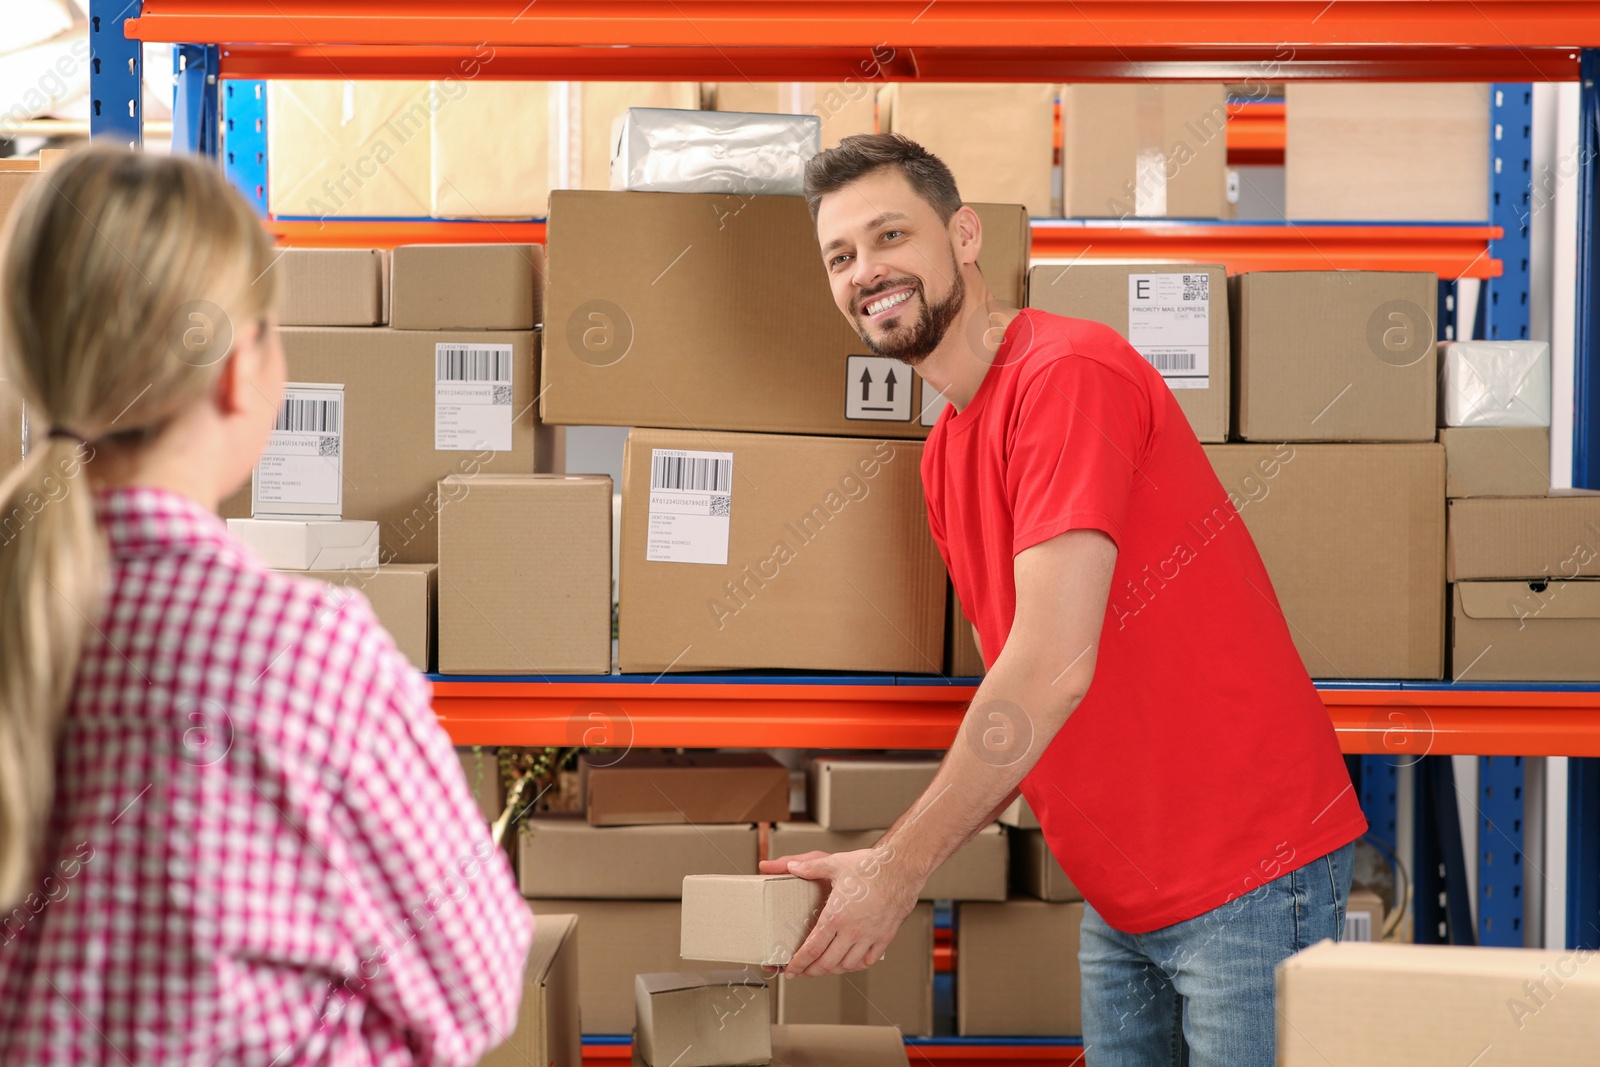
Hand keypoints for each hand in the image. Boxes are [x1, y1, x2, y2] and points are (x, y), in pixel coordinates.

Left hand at [758, 847, 920, 976]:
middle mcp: (852, 931)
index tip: (790, 970)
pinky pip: (869, 960)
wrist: (901, 868)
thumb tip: (792, 867)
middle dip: (811, 971)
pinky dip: (857, 965)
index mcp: (836, 916)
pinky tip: (851, 961)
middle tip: (802, 972)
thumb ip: (811, 867)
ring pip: (847, 965)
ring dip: (832, 970)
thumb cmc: (871, 866)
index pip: (812, 949)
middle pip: (827, 963)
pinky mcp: (885, 937)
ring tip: (824, 968)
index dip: (798, 963)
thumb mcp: (835, 864)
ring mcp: (869, 936)